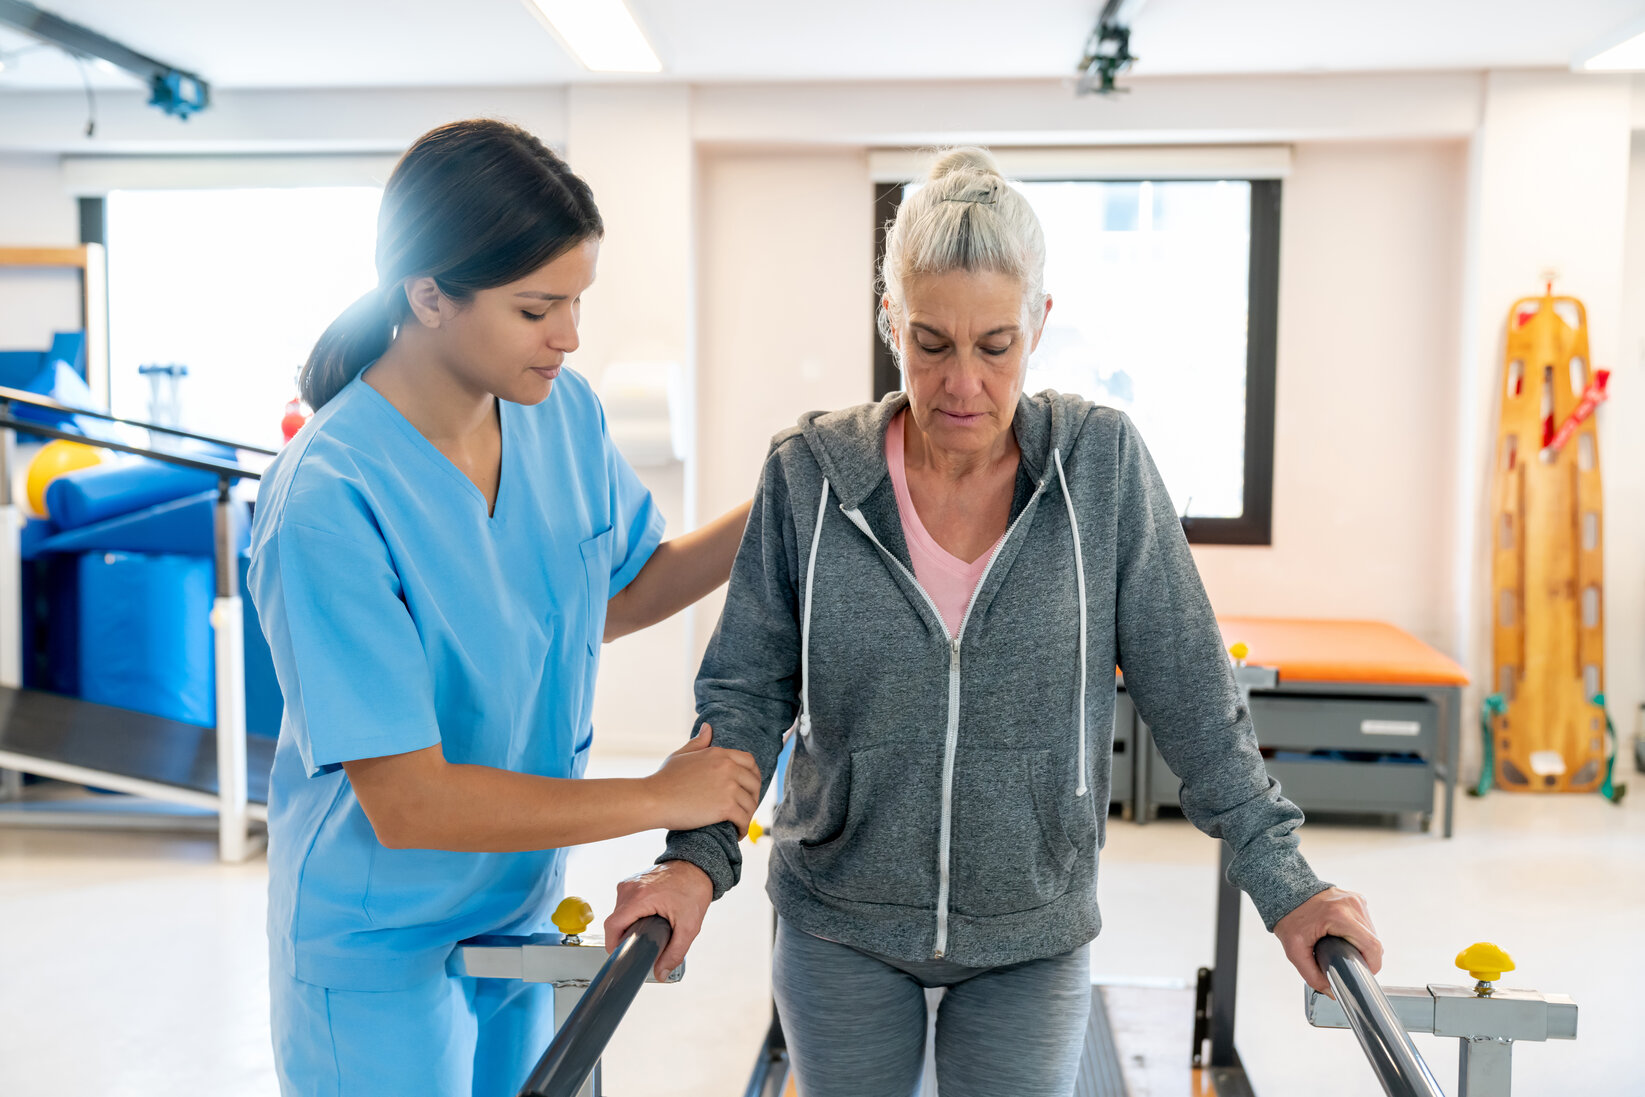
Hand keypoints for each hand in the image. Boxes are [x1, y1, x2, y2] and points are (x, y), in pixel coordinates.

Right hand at [605, 861, 714, 978]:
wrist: (697, 866)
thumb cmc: (693, 889)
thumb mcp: (688, 926)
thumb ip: (674, 953)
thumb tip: (661, 973)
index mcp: (639, 897)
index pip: (612, 926)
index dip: (614, 946)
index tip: (622, 956)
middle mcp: (629, 888)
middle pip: (615, 922)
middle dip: (626, 937)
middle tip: (644, 944)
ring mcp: (629, 883)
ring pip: (619, 913)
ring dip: (630, 925)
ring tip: (649, 929)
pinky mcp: (632, 882)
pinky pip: (625, 904)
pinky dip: (633, 914)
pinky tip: (649, 917)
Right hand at [644, 725, 760, 836]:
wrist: (653, 799)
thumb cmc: (664, 779)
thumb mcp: (681, 755)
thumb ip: (698, 742)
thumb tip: (708, 727)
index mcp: (719, 754)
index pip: (749, 762)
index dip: (753, 776)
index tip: (748, 788)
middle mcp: (728, 767)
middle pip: (754, 783)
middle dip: (753, 796)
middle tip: (745, 808)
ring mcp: (728, 787)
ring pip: (751, 803)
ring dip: (748, 815)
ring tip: (739, 823)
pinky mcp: (726, 807)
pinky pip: (744, 819)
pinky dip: (743, 829)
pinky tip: (737, 834)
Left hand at [1274, 887, 1382, 994]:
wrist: (1286, 892)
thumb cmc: (1289, 918)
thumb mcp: (1295, 951)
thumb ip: (1312, 975)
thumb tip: (1332, 992)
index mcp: (1339, 916)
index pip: (1372, 946)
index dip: (1371, 965)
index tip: (1361, 973)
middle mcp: (1352, 905)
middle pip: (1374, 942)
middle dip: (1364, 957)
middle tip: (1346, 963)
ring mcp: (1356, 900)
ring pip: (1372, 933)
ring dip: (1362, 945)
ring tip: (1343, 949)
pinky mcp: (1357, 899)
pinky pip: (1366, 924)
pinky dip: (1359, 934)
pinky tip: (1344, 936)